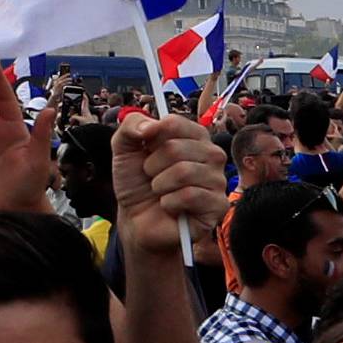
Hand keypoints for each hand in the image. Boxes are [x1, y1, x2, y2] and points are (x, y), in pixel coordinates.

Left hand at [114, 114, 228, 256]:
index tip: (145, 150)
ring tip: (160, 192)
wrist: (136, 219)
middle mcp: (211, 154)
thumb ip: (131, 125)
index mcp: (193, 135)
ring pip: (183, 172)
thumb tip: (152, 125)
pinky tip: (170, 207)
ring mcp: (217, 179)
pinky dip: (170, 203)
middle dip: (152, 166)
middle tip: (152, 177)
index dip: (151, 139)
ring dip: (160, 185)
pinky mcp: (218, 205)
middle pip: (175, 148)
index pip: (174, 123)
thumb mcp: (124, 148)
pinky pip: (190, 196)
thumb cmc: (137, 182)